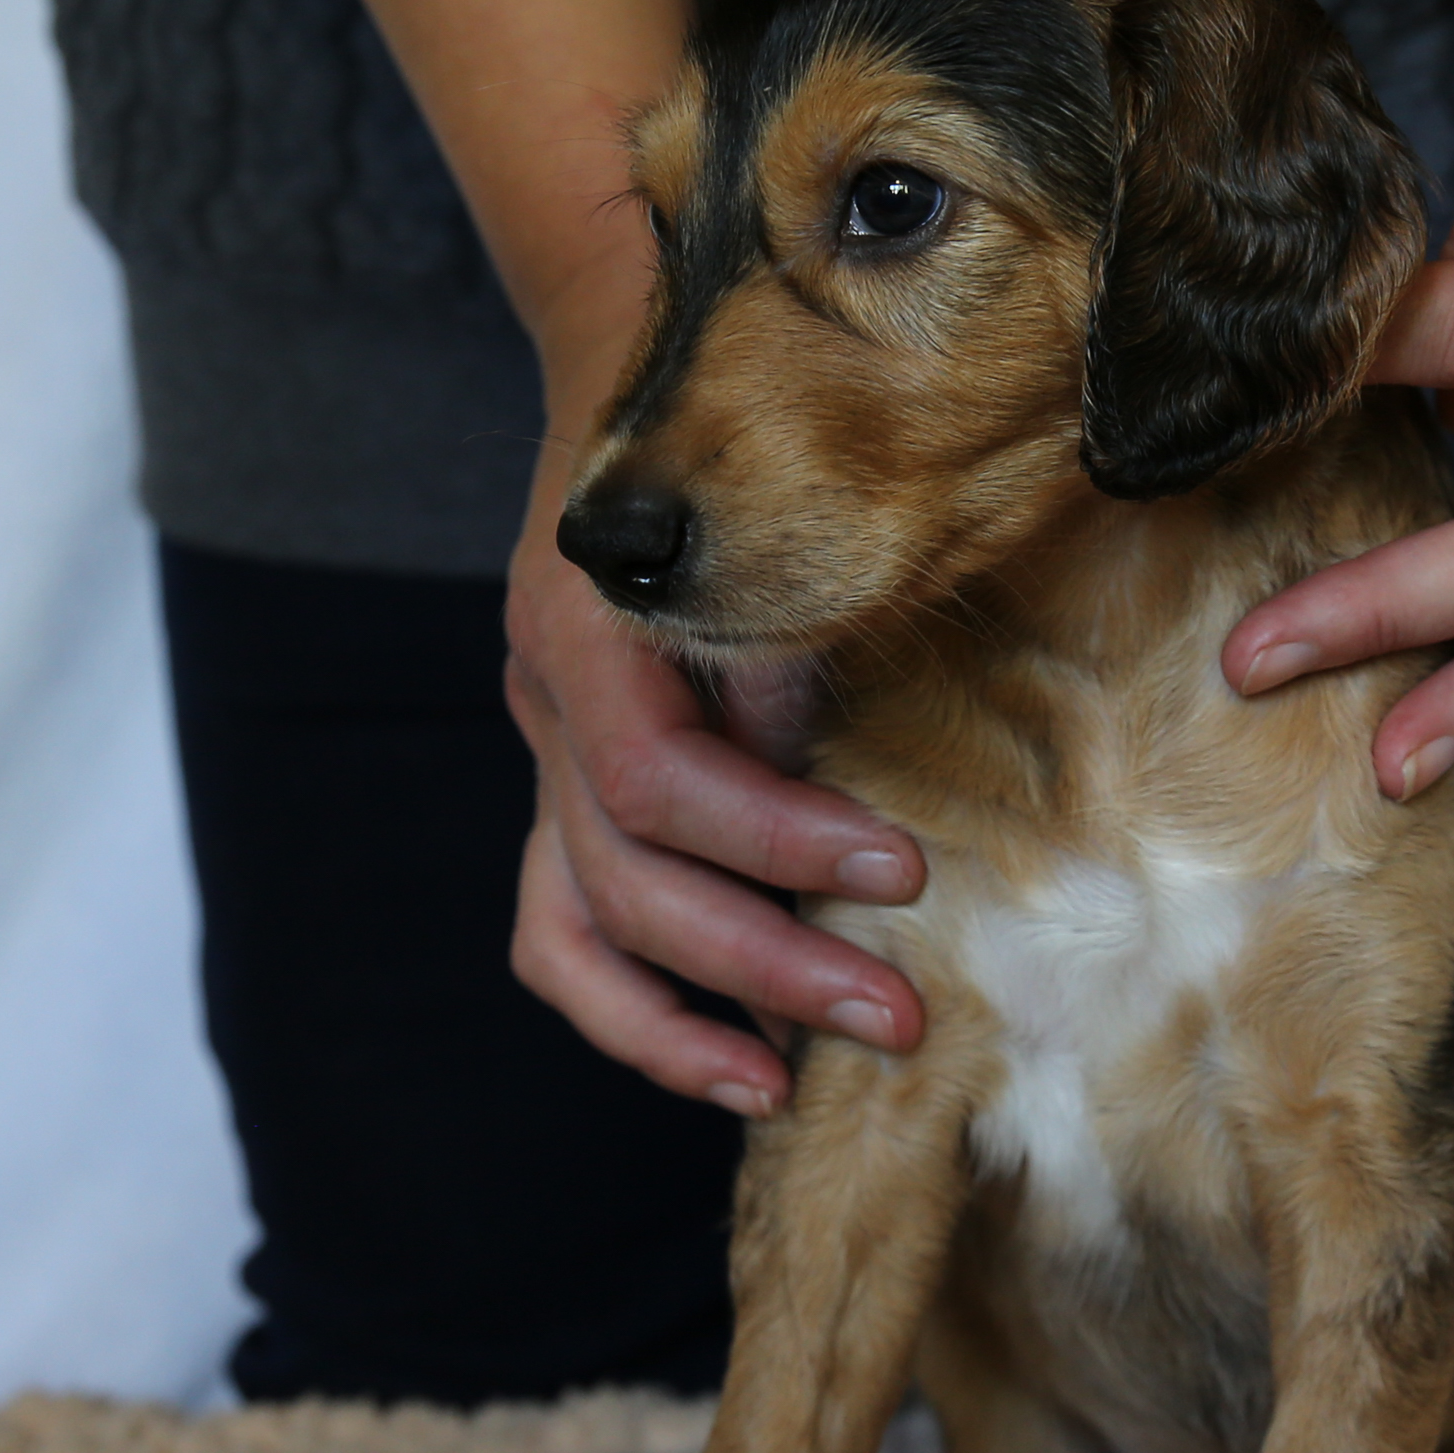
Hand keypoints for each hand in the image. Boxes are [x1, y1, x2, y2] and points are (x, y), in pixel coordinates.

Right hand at [504, 354, 926, 1115]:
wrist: (636, 366)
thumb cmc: (741, 447)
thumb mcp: (778, 520)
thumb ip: (796, 635)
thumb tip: (856, 775)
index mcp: (584, 630)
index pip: (658, 780)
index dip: (780, 842)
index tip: (908, 872)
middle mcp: (546, 705)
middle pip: (626, 879)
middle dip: (768, 962)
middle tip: (898, 1018)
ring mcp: (546, 761)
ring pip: (572, 933)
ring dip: (684, 1026)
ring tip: (788, 1087)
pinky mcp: (565, 801)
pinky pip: (568, 938)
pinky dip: (641, 1014)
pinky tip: (734, 1063)